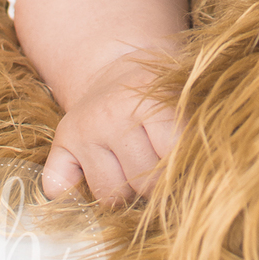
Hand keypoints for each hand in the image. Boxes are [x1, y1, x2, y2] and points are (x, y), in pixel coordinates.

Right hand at [42, 48, 180, 204]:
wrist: (119, 63)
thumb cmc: (161, 90)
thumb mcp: (186, 99)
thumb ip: (194, 135)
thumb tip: (200, 182)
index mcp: (149, 100)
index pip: (172, 160)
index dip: (183, 170)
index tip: (188, 165)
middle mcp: (111, 114)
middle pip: (144, 184)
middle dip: (156, 186)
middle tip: (159, 166)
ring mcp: (83, 130)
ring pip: (109, 196)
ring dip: (124, 193)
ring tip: (133, 168)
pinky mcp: (61, 142)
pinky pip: (57, 187)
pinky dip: (71, 195)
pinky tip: (89, 179)